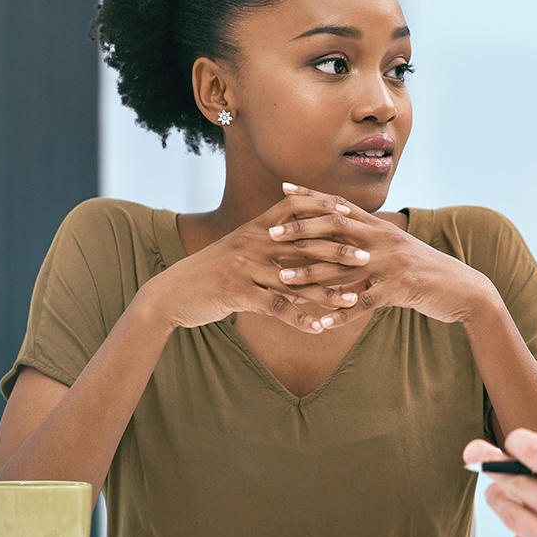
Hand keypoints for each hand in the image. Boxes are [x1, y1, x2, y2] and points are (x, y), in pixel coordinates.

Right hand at [137, 190, 376, 334]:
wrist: (170, 293)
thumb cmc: (208, 272)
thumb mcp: (237, 251)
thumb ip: (267, 245)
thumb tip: (298, 245)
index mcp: (254, 229)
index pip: (294, 207)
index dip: (322, 207)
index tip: (350, 212)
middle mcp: (252, 243)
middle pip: (303, 243)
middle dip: (338, 251)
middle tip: (366, 257)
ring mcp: (245, 268)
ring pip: (296, 279)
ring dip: (327, 292)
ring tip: (353, 300)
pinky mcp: (238, 294)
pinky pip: (276, 307)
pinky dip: (300, 319)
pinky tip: (319, 329)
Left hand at [267, 183, 496, 323]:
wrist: (464, 289)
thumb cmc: (426, 271)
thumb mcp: (397, 251)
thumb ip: (370, 241)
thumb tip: (343, 235)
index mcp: (381, 227)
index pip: (340, 205)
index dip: (312, 196)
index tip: (283, 190)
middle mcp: (384, 240)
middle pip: (336, 228)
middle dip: (301, 230)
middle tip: (270, 234)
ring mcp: (392, 264)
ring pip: (343, 268)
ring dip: (311, 274)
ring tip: (282, 280)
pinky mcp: (400, 290)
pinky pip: (365, 303)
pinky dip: (342, 314)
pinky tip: (322, 323)